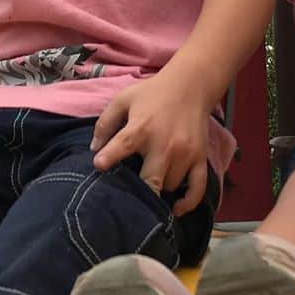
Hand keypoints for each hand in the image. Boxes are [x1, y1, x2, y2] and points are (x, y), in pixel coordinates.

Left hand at [90, 70, 210, 214]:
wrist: (191, 85)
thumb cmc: (152, 94)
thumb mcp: (123, 99)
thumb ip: (105, 123)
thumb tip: (94, 149)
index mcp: (142, 128)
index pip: (123, 146)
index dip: (110, 158)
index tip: (99, 167)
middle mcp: (165, 144)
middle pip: (151, 180)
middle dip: (137, 193)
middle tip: (126, 198)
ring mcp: (185, 154)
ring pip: (170, 186)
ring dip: (159, 189)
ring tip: (149, 185)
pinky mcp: (200, 158)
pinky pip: (197, 188)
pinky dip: (188, 203)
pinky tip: (176, 209)